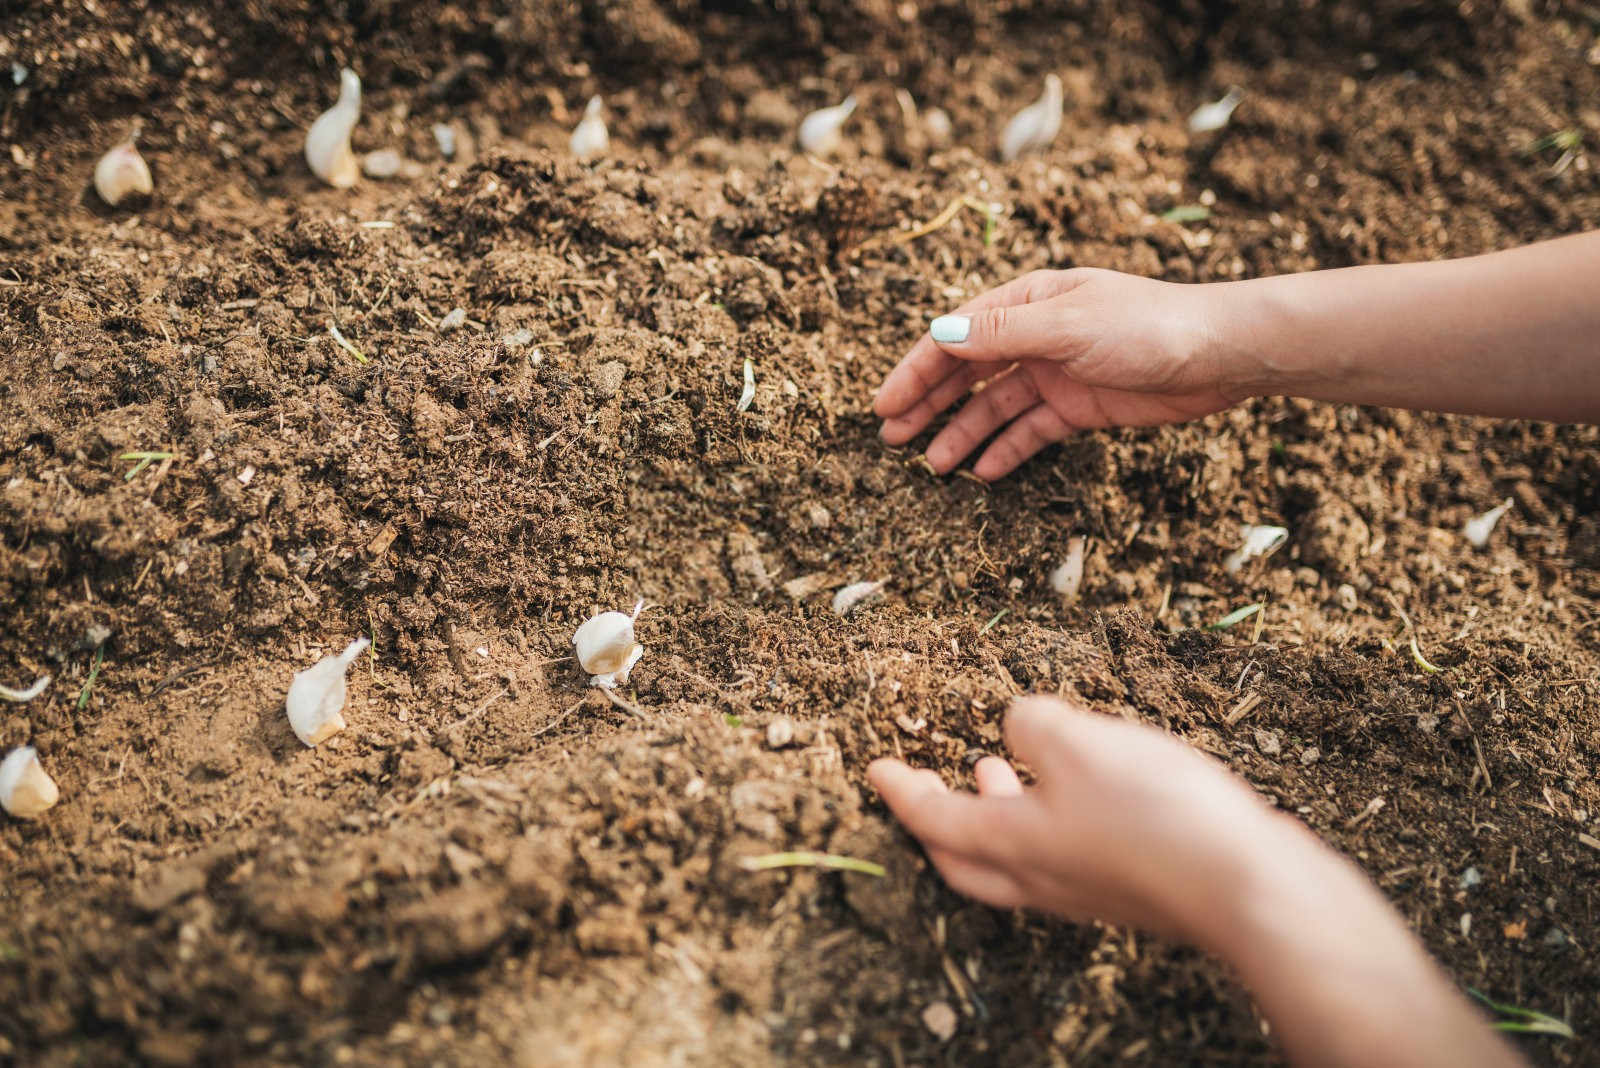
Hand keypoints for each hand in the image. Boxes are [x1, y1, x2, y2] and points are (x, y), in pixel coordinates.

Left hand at [867, 696, 1299, 944]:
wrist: (1249, 889)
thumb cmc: (1158, 818)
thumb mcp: (1082, 743)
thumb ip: (1035, 722)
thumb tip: (1019, 722)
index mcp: (1014, 845)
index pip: (933, 820)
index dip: (901, 790)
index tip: (875, 768)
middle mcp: (1043, 878)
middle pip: (967, 859)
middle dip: (938, 819)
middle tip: (926, 784)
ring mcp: (1090, 890)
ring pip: (1017, 858)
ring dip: (995, 815)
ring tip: (995, 769)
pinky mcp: (1134, 887)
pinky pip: (1067, 857)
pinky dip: (1050, 821)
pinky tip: (1079, 788)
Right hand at [874, 269, 1250, 479]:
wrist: (1221, 354)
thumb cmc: (1148, 326)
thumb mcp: (1068, 327)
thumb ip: (1003, 336)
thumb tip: (939, 335)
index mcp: (1028, 302)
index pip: (956, 337)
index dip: (916, 369)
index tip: (884, 405)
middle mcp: (1037, 335)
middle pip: (968, 372)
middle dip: (929, 404)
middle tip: (892, 439)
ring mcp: (1058, 372)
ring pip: (996, 405)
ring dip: (964, 432)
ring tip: (934, 465)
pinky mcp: (1081, 405)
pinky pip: (1032, 429)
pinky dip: (1008, 449)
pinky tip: (984, 472)